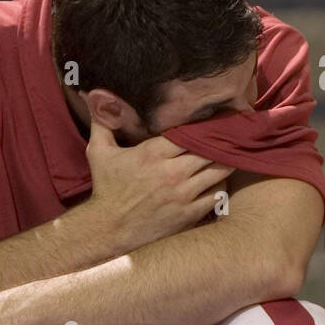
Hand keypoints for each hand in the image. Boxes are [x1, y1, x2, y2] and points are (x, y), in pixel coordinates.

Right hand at [85, 121, 234, 250]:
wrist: (108, 229)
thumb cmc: (106, 188)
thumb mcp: (99, 152)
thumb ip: (103, 122)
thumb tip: (95, 96)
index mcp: (153, 153)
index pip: (191, 132)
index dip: (204, 125)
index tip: (213, 119)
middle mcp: (171, 172)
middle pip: (211, 149)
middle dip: (220, 141)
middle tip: (229, 135)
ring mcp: (182, 194)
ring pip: (220, 171)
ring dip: (226, 162)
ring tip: (229, 154)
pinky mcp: (189, 213)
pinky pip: (218, 194)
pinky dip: (222, 185)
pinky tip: (219, 180)